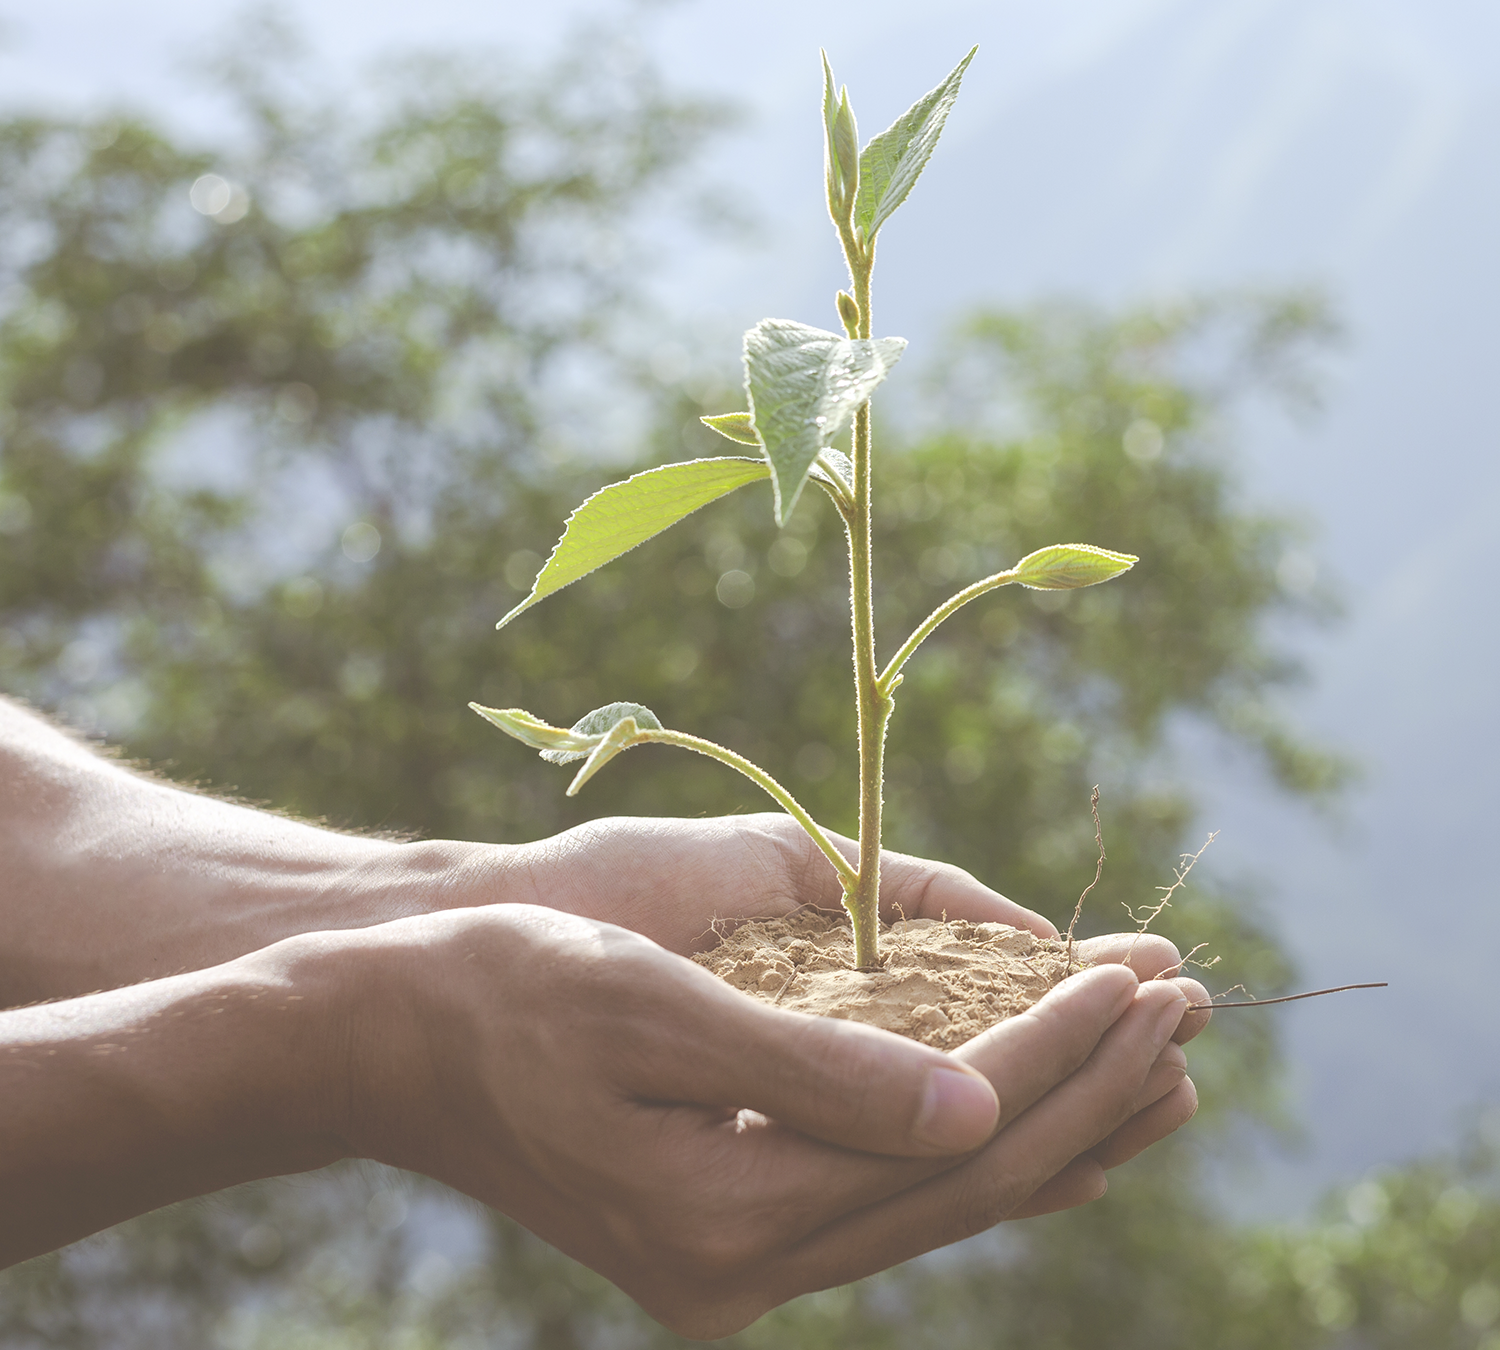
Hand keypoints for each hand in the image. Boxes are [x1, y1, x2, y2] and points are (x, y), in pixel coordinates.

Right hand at [431, 812, 1209, 1211]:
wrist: (386, 1036)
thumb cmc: (504, 991)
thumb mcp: (650, 1007)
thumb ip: (812, 1068)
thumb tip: (975, 1103)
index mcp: (727, 1214)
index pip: (950, 1136)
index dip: (1061, 1050)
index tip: (1147, 977)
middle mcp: (745, 1264)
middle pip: (964, 1178)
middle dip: (1086, 1085)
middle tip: (1189, 1004)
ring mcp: (738, 1258)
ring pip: (939, 1195)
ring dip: (1055, 1120)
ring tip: (1161, 1063)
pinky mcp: (729, 1226)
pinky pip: (888, 1193)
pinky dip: (978, 1148)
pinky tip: (1047, 1122)